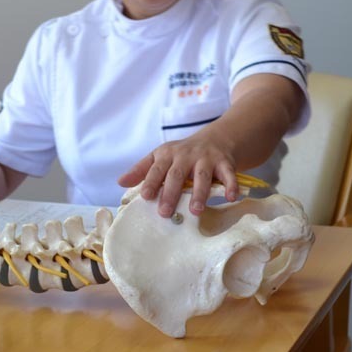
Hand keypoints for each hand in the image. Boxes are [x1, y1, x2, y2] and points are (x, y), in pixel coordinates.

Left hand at [118, 131, 238, 217]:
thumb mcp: (161, 157)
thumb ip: (142, 170)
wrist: (216, 138)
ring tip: (195, 210)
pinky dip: (230, 185)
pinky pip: (228, 174)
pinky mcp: (224, 163)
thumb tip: (120, 183)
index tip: (146, 196)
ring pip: (202, 175)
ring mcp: (207, 158)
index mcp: (168, 155)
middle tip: (165, 212)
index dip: (151, 182)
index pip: (157, 169)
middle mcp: (186, 155)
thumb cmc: (184, 154)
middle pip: (177, 174)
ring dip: (199, 193)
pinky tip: (230, 197)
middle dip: (171, 193)